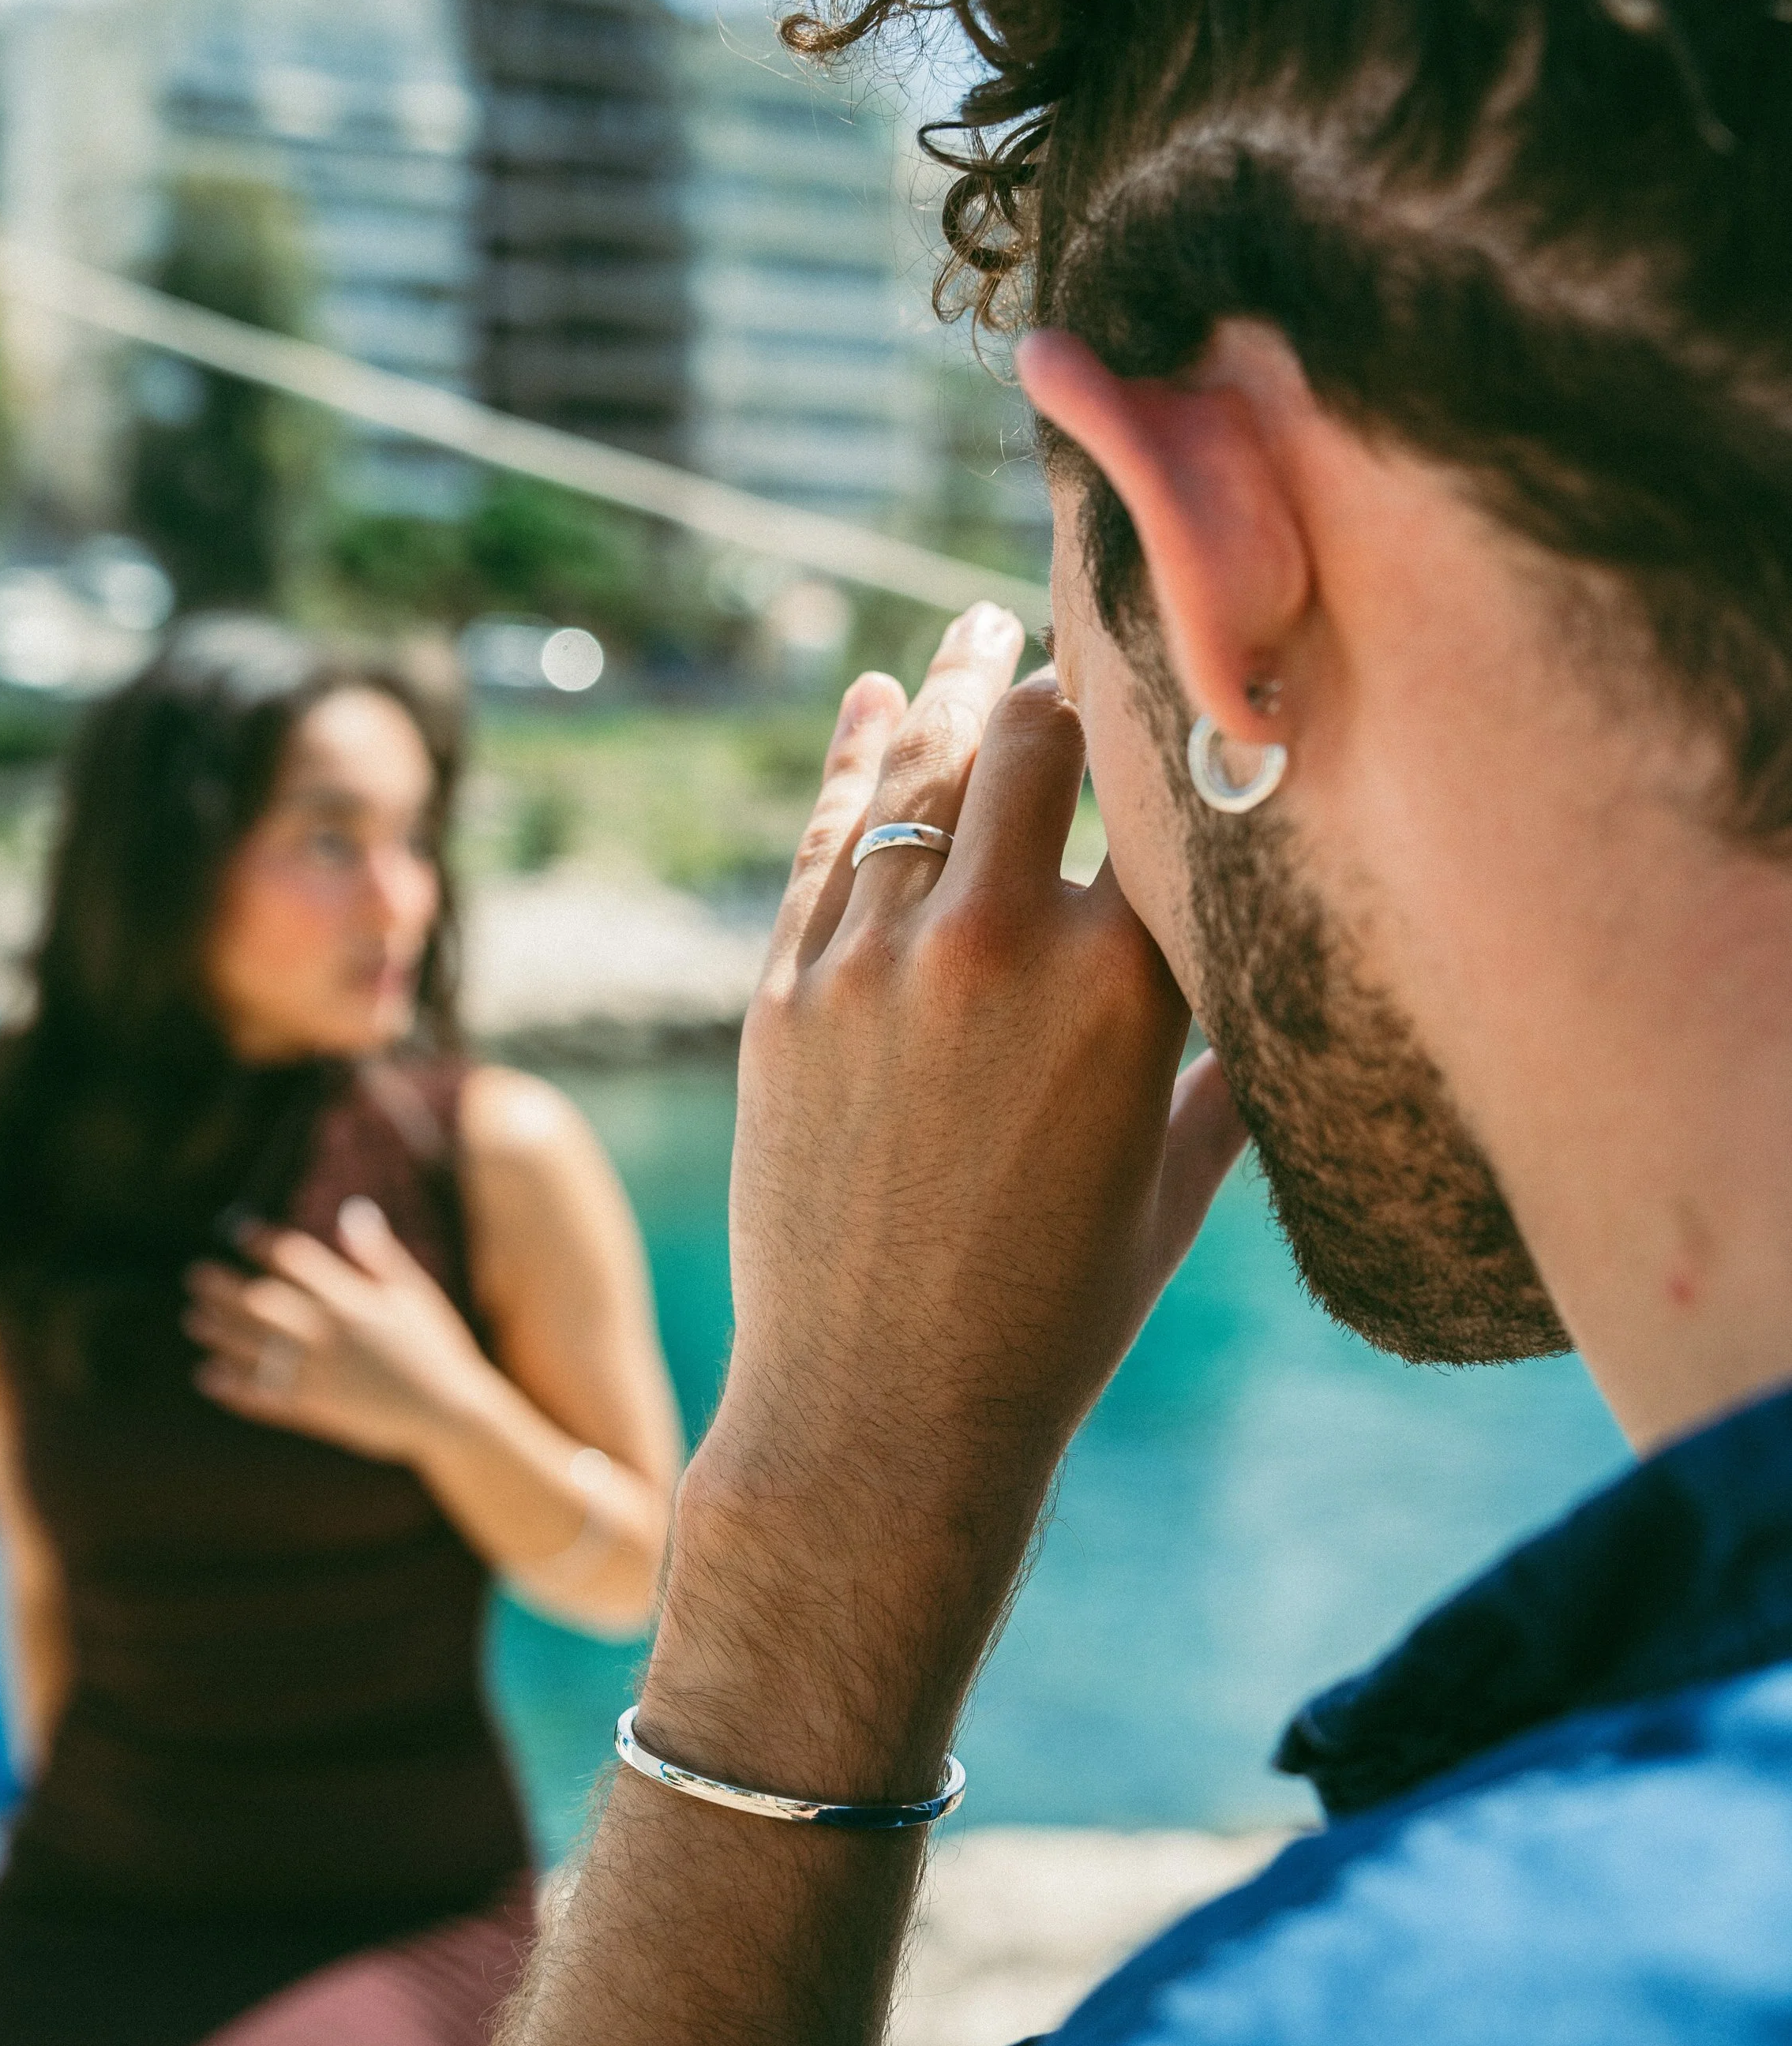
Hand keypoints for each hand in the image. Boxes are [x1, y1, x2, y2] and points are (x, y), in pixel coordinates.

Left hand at [184, 1197, 495, 1467]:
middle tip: (196, 1275)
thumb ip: (378, 1255)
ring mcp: (321, 1373)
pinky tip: (208, 1376)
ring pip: (257, 1349)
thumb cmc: (435, 1347)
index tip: (239, 1232)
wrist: (449, 1412)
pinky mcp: (317, 1410)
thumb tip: (352, 1210)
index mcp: (354, 1300)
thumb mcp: (414, 1292)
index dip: (264, 1244)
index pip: (298, 1261)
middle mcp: (331, 1334)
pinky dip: (234, 1387)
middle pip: (264, 1303)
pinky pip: (266, 1396)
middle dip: (226, 1288)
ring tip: (195, 1319)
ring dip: (222, 1333)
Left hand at [649, 603, 1245, 1790]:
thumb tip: (1266, 994)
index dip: (1174, 716)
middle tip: (1070, 628)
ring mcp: (871, 964)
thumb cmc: (1055, 1320)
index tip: (1186, 666)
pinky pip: (823, 842)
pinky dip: (847, 759)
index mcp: (1128, 991)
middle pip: (1035, 737)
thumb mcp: (1172, 1187)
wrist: (878, 1418)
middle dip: (1059, 676)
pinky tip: (868, 701)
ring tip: (968, 627)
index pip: (1159, 791)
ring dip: (949, 687)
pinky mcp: (779, 996)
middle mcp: (997, 948)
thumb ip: (1224, 1070)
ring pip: (915, 770)